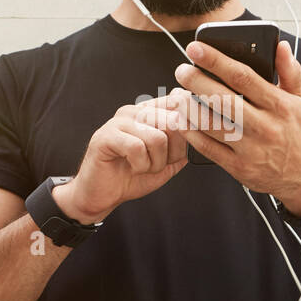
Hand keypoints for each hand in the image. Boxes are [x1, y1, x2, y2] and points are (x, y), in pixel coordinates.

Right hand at [54, 94, 189, 223]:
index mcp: (149, 112)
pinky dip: (141, 165)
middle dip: (173, 152)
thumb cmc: (131, 177)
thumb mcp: (165, 163)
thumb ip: (182, 147)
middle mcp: (135, 111)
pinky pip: (137, 147)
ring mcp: (119, 121)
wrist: (102, 195)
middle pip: (173, 121)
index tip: (187, 145)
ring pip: (157, 137)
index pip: (179, 105)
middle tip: (158, 165)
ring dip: (156, 162)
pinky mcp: (106, 135)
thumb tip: (199, 130)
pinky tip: (132, 167)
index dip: (190, 126)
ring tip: (143, 167)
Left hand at [169, 39, 300, 213]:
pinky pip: (208, 148)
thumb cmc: (296, 133)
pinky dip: (191, 133)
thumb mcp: (300, 100)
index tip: (195, 48)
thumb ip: (289, 71)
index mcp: (279, 105)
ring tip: (177, 95)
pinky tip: (181, 120)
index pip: (243, 77)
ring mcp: (250, 149)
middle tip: (181, 70)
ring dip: (190, 108)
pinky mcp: (238, 167)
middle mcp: (265, 126)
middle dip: (197, 82)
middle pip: (223, 100)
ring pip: (212, 125)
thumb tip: (280, 45)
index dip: (216, 60)